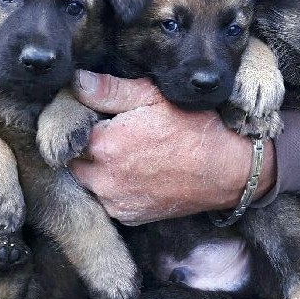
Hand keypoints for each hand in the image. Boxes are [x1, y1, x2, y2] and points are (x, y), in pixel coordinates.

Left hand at [70, 71, 275, 224]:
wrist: (229, 171)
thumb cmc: (193, 128)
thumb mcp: (153, 97)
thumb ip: (109, 90)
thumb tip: (76, 81)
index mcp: (104, 144)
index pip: (71, 131)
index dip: (82, 122)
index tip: (98, 117)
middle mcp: (103, 178)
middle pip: (76, 157)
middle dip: (87, 147)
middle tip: (114, 136)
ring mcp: (115, 201)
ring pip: (88, 180)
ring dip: (97, 168)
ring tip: (126, 155)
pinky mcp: (128, 217)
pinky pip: (107, 199)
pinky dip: (113, 188)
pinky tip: (134, 174)